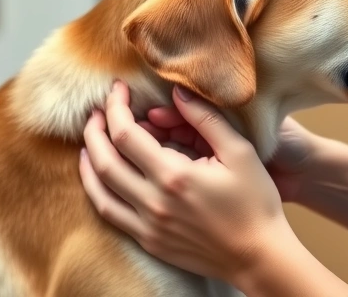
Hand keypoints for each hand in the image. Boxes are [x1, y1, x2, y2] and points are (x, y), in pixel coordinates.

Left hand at [79, 81, 295, 282]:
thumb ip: (206, 118)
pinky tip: (100, 177)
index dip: (115, 107)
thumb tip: (177, 93)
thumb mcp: (239, 151)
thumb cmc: (255, 202)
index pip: (125, 134)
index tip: (117, 90)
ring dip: (89, 161)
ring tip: (90, 141)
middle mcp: (153, 203)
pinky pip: (111, 214)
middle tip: (98, 111)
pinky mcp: (149, 242)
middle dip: (94, 130)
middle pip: (104, 161)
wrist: (258, 256)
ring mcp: (148, 227)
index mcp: (174, 176)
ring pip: (99, 191)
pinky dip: (98, 191)